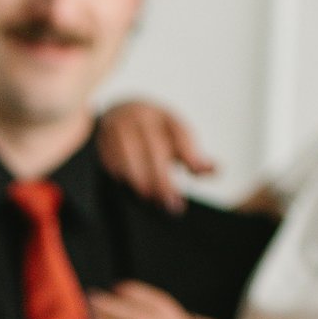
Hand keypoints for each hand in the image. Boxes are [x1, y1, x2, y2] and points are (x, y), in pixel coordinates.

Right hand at [97, 100, 215, 213]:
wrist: (113, 115)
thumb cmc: (149, 135)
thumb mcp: (172, 140)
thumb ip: (192, 157)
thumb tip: (216, 170)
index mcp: (162, 115)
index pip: (179, 132)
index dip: (189, 152)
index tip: (198, 172)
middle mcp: (140, 116)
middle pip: (154, 146)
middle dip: (163, 177)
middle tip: (172, 203)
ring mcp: (118, 125)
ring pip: (129, 153)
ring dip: (141, 179)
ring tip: (151, 198)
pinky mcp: (100, 138)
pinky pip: (110, 157)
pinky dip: (120, 175)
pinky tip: (130, 189)